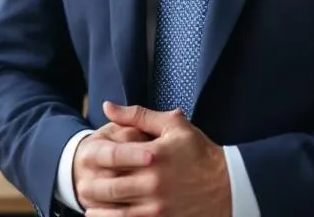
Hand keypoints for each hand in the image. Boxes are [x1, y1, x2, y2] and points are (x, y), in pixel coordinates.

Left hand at [76, 101, 231, 216]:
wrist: (231, 185)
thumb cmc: (200, 152)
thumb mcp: (173, 126)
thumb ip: (138, 115)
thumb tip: (107, 107)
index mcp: (153, 156)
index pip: (112, 159)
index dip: (95, 162)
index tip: (87, 162)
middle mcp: (154, 183)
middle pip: (110, 189)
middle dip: (92, 189)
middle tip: (82, 187)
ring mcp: (159, 207)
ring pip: (117, 213)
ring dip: (99, 212)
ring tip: (89, 209)